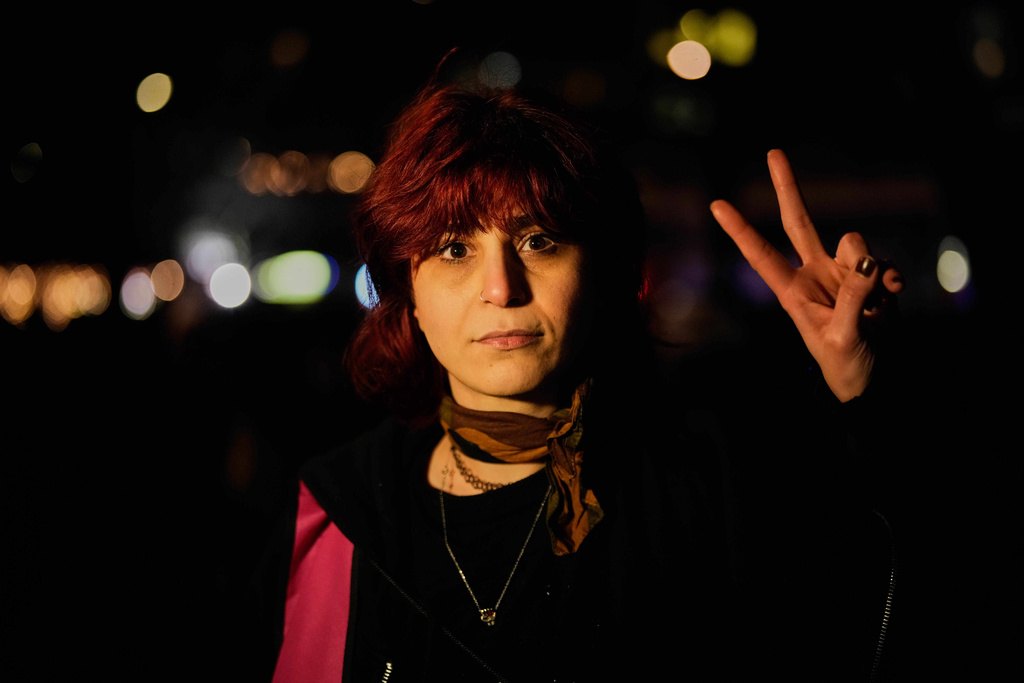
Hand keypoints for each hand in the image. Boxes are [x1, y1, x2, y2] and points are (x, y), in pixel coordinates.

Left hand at [710, 149, 902, 401]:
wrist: (876, 380)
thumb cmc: (846, 367)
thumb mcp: (843, 338)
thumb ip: (853, 298)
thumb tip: (865, 261)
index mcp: (792, 292)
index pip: (761, 254)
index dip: (740, 229)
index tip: (716, 204)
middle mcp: (814, 274)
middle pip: (800, 222)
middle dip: (788, 188)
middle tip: (773, 152)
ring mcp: (843, 274)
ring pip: (855, 244)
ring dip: (871, 269)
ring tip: (876, 306)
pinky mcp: (872, 279)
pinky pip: (882, 263)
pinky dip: (891, 278)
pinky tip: (894, 299)